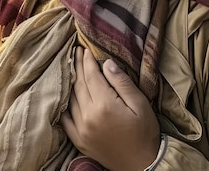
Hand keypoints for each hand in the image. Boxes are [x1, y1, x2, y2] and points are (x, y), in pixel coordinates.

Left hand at [61, 47, 160, 170]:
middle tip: (76, 52)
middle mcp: (89, 116)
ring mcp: (81, 130)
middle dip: (77, 66)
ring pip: (71, 99)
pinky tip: (65, 95)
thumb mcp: (139, 103)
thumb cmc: (145, 131)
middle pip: (79, 85)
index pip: (91, 76)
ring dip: (71, 81)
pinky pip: (65, 119)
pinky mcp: (79, 141)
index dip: (87, 61)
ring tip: (72, 67)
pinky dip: (64, 105)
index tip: (85, 48)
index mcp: (105, 105)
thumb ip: (122, 82)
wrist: (142, 164)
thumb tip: (106, 63)